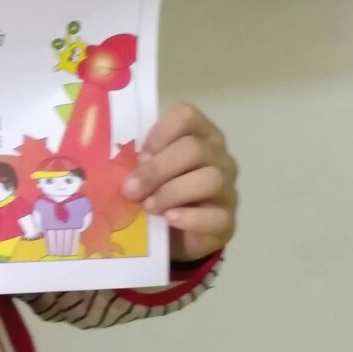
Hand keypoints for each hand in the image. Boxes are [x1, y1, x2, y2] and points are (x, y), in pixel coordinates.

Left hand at [124, 102, 237, 264]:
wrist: (174, 235)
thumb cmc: (158, 193)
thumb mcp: (146, 173)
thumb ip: (139, 161)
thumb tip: (124, 163)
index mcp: (198, 135)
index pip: (187, 115)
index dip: (161, 131)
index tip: (140, 153)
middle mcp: (218, 157)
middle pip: (195, 149)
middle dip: (157, 169)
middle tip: (131, 189)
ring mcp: (227, 188)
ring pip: (210, 179)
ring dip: (172, 192)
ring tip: (148, 207)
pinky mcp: (227, 220)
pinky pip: (216, 216)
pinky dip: (189, 217)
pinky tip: (169, 219)